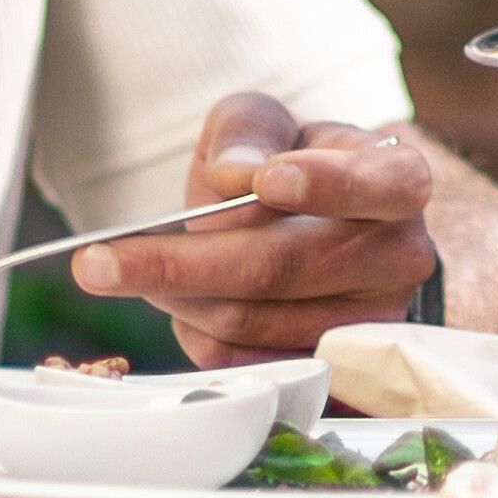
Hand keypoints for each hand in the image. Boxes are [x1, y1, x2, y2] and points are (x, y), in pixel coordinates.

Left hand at [77, 92, 442, 362]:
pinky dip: (195, 335)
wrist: (313, 226)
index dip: (324, 185)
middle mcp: (400, 257)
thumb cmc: (287, 163)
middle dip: (182, 263)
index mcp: (399, 181)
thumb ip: (247, 135)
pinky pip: (247, 362)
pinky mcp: (334, 373)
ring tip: (128, 272)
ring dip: (177, 298)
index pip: (378, 186)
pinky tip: (177, 305)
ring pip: (254, 320)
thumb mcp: (262, 124)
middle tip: (96, 261)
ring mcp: (372, 324)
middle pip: (285, 265)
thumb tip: (237, 176)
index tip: (269, 181)